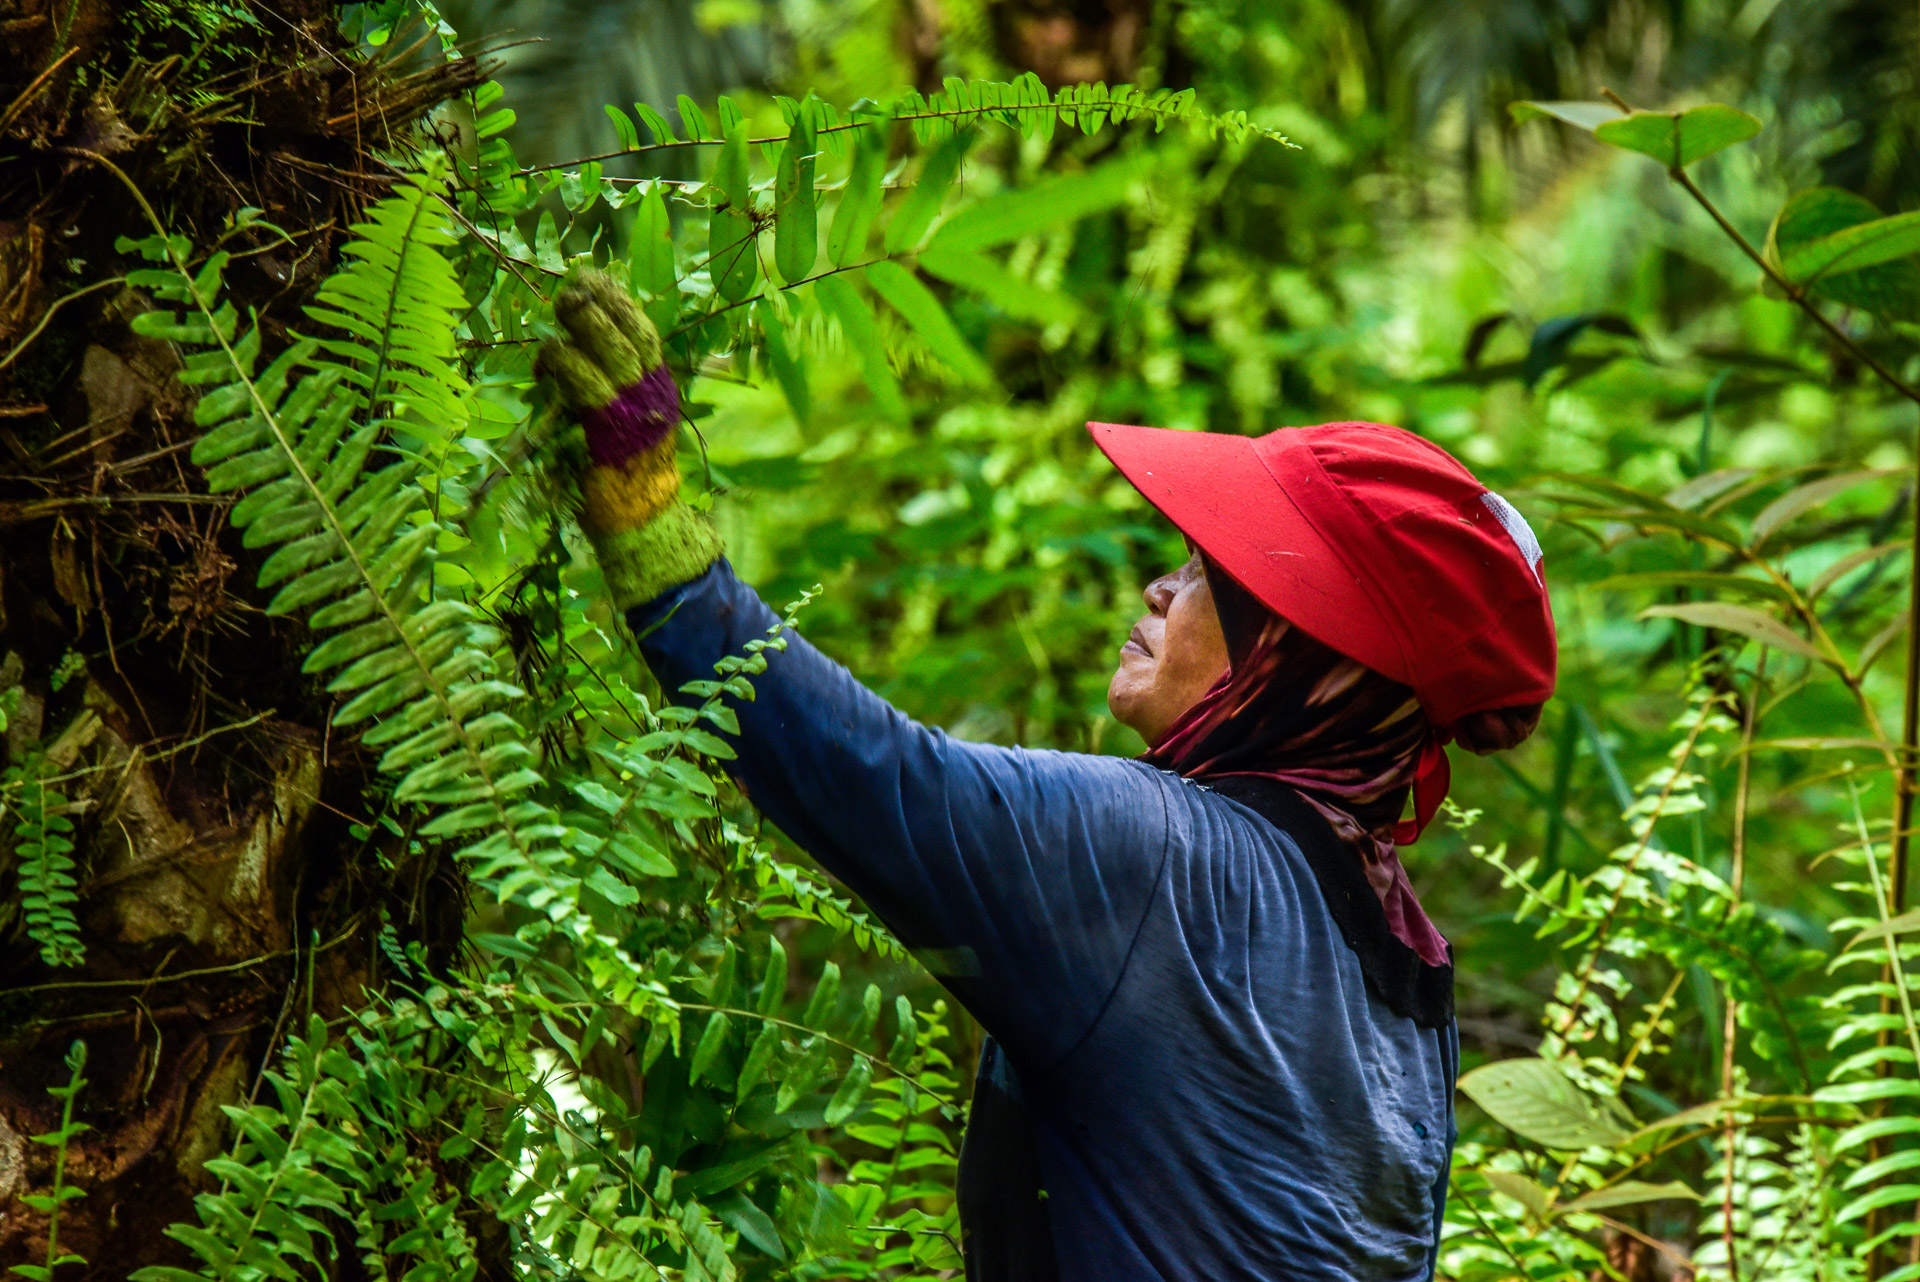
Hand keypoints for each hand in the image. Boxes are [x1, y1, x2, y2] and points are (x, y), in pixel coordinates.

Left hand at [540, 270, 682, 534]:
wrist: (643, 519)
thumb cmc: (625, 471)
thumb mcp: (628, 420)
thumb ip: (611, 388)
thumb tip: (574, 351)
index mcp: (658, 387)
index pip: (643, 331)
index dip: (618, 300)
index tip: (593, 279)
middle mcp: (653, 392)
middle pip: (631, 331)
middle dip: (600, 301)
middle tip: (571, 286)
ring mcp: (636, 410)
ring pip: (611, 349)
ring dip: (583, 322)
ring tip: (560, 306)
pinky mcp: (611, 429)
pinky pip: (585, 382)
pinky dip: (563, 362)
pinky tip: (546, 357)